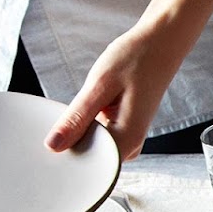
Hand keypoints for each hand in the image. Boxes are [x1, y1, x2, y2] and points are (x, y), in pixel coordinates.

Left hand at [45, 29, 184, 160]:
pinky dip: (88, 123)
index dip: (65, 154)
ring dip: (81, 129)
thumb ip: (77, 118)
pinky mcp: (125, 131)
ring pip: (93, 146)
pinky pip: (99, 136)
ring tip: (90, 103)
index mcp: (127, 140)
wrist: (160, 46)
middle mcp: (131, 146)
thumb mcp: (99, 85)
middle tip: (71, 111)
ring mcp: (129, 140)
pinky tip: (93, 105)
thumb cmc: (136, 60)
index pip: (88, 165)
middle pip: (90, 158)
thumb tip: (54, 145)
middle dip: (71, 140)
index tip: (52, 139)